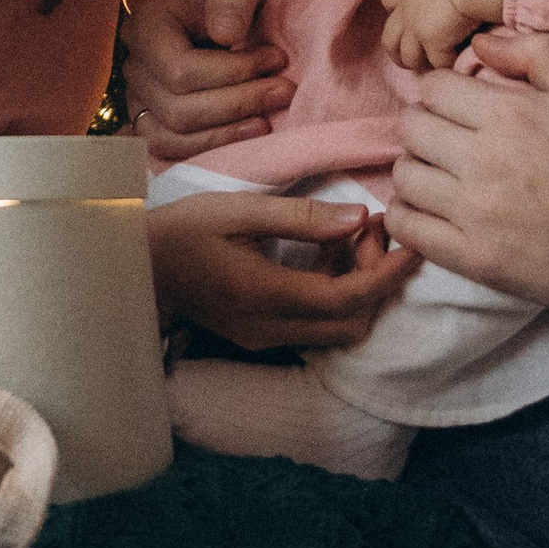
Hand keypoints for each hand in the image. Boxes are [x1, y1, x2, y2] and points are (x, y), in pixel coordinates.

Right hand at [121, 0, 294, 162]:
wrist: (244, 18)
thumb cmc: (244, 0)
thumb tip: (225, 34)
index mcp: (146, 26)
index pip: (181, 71)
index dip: (233, 73)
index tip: (278, 59)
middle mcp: (134, 66)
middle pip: (178, 109)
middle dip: (237, 104)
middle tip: (285, 91)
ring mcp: (138, 100)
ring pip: (174, 136)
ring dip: (227, 133)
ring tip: (268, 119)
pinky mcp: (153, 125)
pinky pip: (172, 151)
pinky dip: (211, 147)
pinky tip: (247, 134)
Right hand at [148, 193, 417, 354]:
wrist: (135, 266)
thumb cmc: (184, 229)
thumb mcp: (241, 210)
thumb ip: (303, 217)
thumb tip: (361, 218)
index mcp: (264, 294)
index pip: (347, 299)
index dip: (387, 276)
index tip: (413, 247)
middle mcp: (268, 328)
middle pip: (351, 324)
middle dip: (375, 282)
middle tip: (371, 231)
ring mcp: (263, 338)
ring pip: (336, 329)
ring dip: (355, 289)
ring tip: (348, 236)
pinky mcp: (259, 336)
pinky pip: (314, 326)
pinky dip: (333, 295)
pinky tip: (323, 253)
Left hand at [380, 0, 514, 72]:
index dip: (396, 10)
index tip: (410, 18)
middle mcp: (406, 8)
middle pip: (389, 39)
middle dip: (399, 53)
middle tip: (418, 60)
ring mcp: (415, 27)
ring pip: (408, 58)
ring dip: (423, 64)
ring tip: (440, 66)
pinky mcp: (431, 42)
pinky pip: (438, 63)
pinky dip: (449, 64)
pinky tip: (461, 60)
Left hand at [387, 29, 548, 311]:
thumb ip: (536, 53)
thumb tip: (481, 43)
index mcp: (510, 115)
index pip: (433, 88)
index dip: (443, 90)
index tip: (458, 104)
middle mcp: (483, 162)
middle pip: (411, 128)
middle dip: (426, 124)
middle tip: (448, 136)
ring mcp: (474, 214)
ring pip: (405, 176)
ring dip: (417, 167)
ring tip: (441, 172)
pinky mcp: (473, 259)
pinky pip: (407, 229)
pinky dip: (407, 214)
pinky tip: (429, 208)